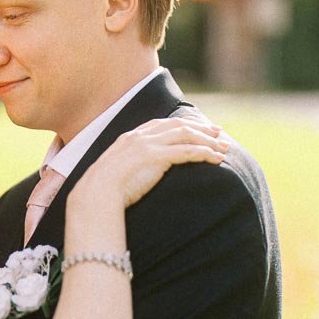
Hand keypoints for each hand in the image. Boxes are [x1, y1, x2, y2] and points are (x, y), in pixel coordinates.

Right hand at [78, 116, 229, 208]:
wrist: (94, 194)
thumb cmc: (103, 191)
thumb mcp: (116, 173)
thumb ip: (129, 167)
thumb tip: (136, 175)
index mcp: (131, 136)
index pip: (164, 124)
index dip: (185, 125)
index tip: (200, 129)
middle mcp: (141, 135)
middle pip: (179, 125)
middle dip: (201, 128)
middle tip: (219, 133)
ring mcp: (148, 144)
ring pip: (187, 135)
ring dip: (208, 140)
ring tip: (223, 148)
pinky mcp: (156, 157)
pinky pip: (187, 151)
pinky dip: (205, 153)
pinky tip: (216, 158)